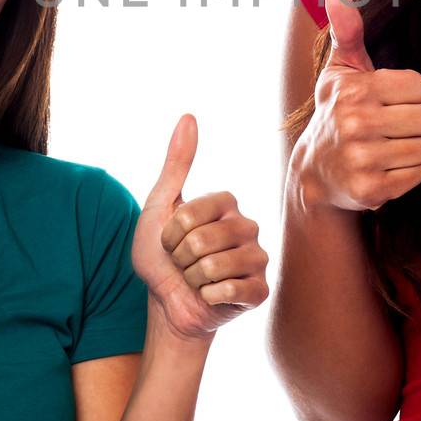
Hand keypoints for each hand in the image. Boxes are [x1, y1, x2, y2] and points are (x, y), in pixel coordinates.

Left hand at [132, 114, 269, 341]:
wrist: (167, 304)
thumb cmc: (162, 256)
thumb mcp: (160, 205)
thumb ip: (177, 163)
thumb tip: (188, 116)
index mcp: (227, 203)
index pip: (191, 214)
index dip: (170, 233)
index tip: (171, 240)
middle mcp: (248, 226)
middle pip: (202, 240)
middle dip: (180, 258)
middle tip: (184, 264)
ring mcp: (258, 258)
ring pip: (215, 266)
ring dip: (193, 279)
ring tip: (196, 280)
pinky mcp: (260, 290)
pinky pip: (233, 289)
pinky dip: (209, 296)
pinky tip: (211, 296)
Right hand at [290, 0, 420, 211]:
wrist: (315, 171)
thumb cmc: (336, 112)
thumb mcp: (340, 71)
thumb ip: (348, 33)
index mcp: (358, 90)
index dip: (412, 95)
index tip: (390, 101)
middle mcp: (357, 124)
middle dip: (418, 123)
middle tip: (394, 126)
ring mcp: (363, 159)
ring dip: (414, 149)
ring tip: (390, 146)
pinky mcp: (370, 190)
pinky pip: (417, 175)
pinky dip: (407, 173)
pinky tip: (385, 168)